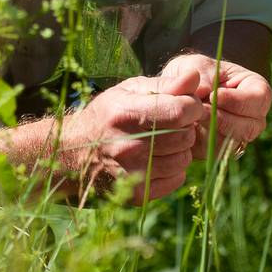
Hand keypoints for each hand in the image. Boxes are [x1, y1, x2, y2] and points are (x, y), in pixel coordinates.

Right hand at [55, 73, 205, 202]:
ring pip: (183, 159)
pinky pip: (176, 179)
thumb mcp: (131, 90)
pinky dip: (174, 169)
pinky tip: (159, 158)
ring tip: (164, 140)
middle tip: (173, 123)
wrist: (76, 150)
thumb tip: (195, 77)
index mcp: (127, 114)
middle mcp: (128, 146)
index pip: (180, 112)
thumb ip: (165, 84)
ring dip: (181, 148)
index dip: (191, 106)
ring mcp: (132, 173)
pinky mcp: (137, 194)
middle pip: (184, 136)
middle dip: (186, 127)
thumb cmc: (109, 113)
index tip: (185, 104)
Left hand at [157, 53, 271, 156]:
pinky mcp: (221, 151)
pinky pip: (214, 153)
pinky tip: (188, 129)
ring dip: (209, 131)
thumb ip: (200, 75)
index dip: (237, 100)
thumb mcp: (195, 65)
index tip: (214, 96)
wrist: (180, 92)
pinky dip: (200, 142)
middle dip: (221, 119)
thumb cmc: (194, 73)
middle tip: (198, 110)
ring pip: (231, 143)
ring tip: (191, 117)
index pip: (259, 98)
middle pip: (248, 127)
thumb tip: (204, 91)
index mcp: (257, 90)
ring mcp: (240, 137)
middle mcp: (254, 118)